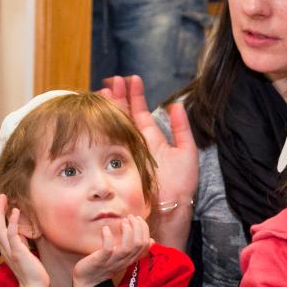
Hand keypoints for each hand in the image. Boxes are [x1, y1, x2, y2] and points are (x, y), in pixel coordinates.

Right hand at [0, 194, 48, 286]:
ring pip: (0, 228)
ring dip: (1, 212)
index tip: (2, 203)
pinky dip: (12, 222)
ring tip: (4, 199)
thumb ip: (21, 243)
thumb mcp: (24, 253)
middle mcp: (4, 248)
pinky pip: (12, 234)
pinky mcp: (18, 252)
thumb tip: (22, 232)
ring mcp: (10, 250)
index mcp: (6, 248)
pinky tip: (15, 212)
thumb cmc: (32, 271)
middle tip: (0, 196)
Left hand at [71, 215, 150, 286]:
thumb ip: (135, 250)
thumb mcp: (122, 257)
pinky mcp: (100, 261)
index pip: (145, 244)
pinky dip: (108, 237)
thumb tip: (152, 240)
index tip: (138, 218)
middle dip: (138, 227)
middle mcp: (124, 260)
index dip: (144, 229)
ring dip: (127, 231)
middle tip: (130, 217)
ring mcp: (112, 261)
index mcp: (131, 259)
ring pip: (127, 247)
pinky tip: (105, 229)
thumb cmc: (104, 266)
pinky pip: (107, 249)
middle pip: (139, 244)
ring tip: (122, 221)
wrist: (87, 282)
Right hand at [97, 75, 198, 208]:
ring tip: (105, 88)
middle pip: (123, 115)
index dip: (135, 96)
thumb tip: (177, 105)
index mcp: (152, 139)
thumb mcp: (186, 150)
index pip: (140, 113)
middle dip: (118, 96)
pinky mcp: (117, 160)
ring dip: (110, 106)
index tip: (131, 80)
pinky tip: (100, 110)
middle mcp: (136, 143)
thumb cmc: (181, 184)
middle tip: (111, 80)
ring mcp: (124, 150)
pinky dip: (104, 125)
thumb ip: (181, 128)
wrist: (170, 206)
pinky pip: (109, 140)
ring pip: (114, 124)